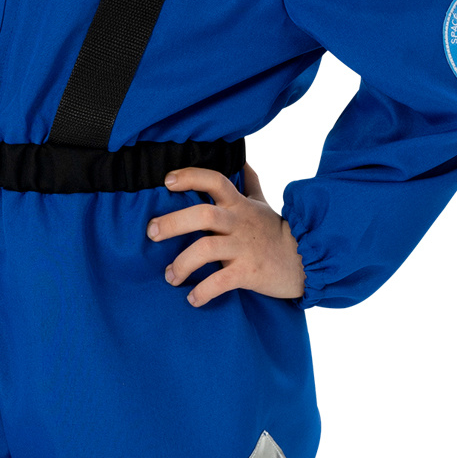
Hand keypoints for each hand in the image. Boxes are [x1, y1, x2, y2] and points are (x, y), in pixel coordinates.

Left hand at [147, 164, 305, 305]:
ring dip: (182, 264)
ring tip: (170, 276)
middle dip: (173, 223)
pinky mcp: (249, 273)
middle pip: (203, 215)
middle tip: (152, 233)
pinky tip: (192, 298)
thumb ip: (249, 183)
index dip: (191, 176)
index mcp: (239, 205)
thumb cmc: (275, 233)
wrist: (304, 262)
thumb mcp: (262, 204)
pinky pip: (220, 282)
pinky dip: (202, 292)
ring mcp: (244, 248)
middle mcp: (239, 223)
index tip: (167, 181)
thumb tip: (242, 159)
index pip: (216, 180)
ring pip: (206, 249)